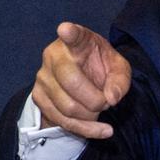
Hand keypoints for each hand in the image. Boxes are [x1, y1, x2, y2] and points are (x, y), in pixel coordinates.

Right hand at [31, 21, 131, 138]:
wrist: (81, 80)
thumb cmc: (100, 67)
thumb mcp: (118, 69)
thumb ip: (121, 80)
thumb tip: (112, 98)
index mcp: (77, 41)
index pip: (73, 35)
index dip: (69, 33)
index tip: (66, 29)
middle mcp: (54, 55)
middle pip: (71, 82)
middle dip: (95, 100)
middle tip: (106, 102)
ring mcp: (43, 77)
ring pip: (67, 107)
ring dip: (91, 116)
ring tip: (100, 109)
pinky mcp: (38, 97)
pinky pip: (62, 121)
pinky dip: (86, 130)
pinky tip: (102, 130)